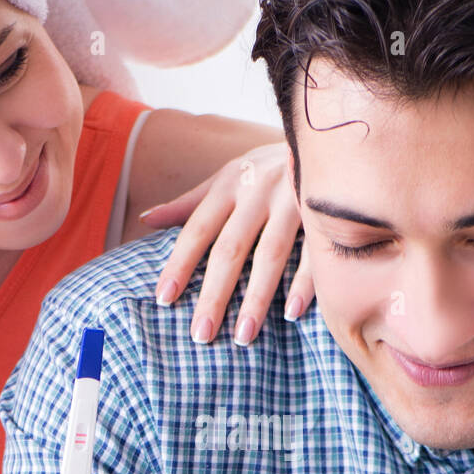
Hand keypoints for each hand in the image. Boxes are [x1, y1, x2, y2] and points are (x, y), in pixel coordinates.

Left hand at [143, 142, 313, 344]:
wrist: (326, 138)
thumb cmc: (267, 168)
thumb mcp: (227, 177)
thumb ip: (189, 204)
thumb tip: (146, 220)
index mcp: (229, 185)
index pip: (197, 230)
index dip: (179, 264)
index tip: (163, 300)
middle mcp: (257, 192)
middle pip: (231, 249)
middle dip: (214, 294)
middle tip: (201, 334)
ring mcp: (293, 201)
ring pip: (271, 256)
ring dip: (257, 298)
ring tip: (243, 336)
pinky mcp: (325, 213)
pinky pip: (315, 253)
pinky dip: (305, 283)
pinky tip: (293, 313)